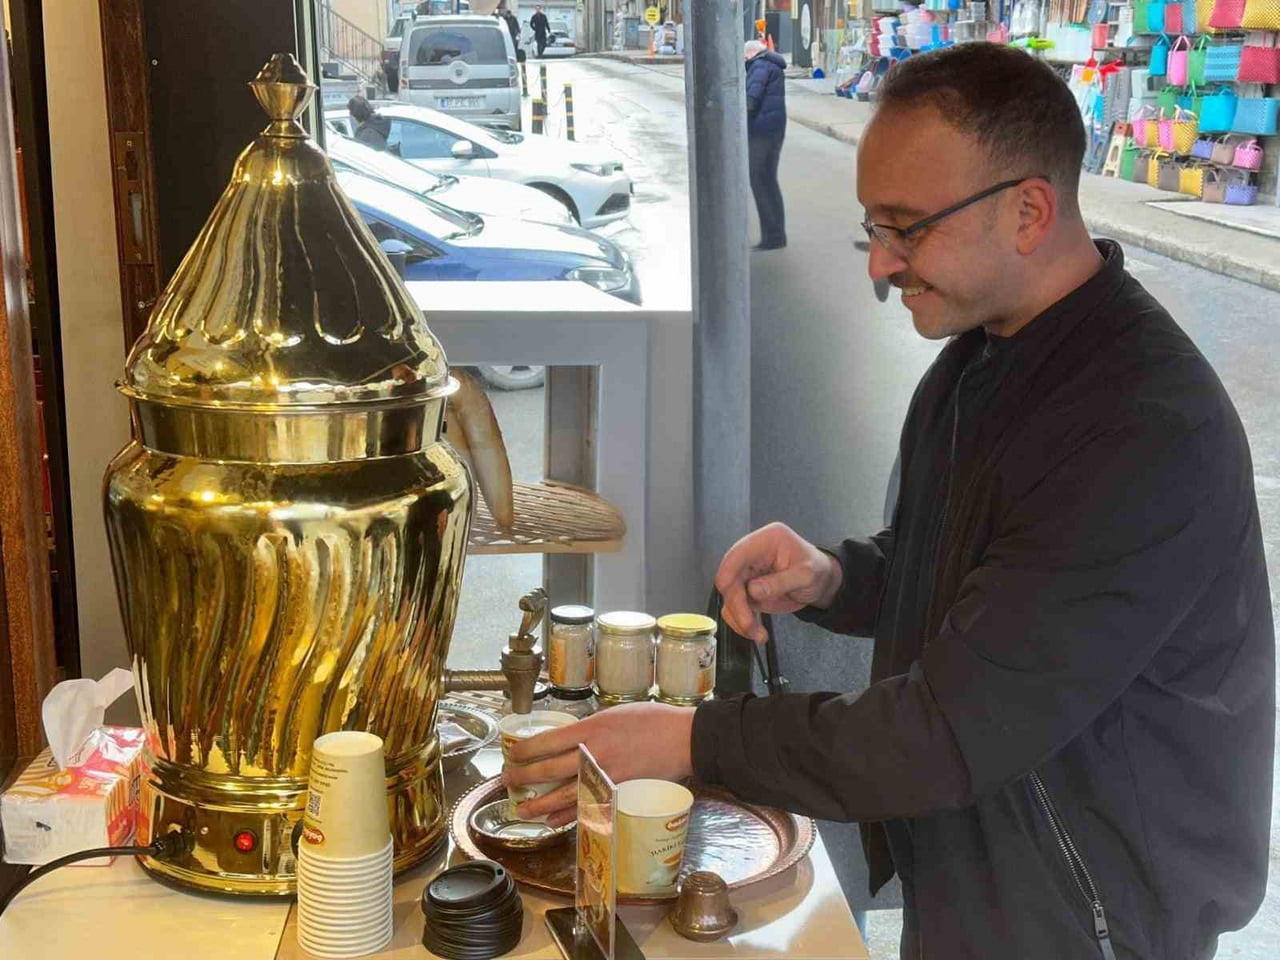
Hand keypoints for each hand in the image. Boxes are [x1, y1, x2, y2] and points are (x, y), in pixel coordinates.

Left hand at [502, 702, 694, 826]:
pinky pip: (587, 808)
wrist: (685, 739)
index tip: (512, 755)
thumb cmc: (654, 721)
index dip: (525, 750)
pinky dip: (567, 816)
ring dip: (539, 804)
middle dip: (523, 777)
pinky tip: (553, 820)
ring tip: (522, 809)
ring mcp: (607, 777)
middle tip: (507, 780)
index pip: (548, 741)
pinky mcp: (619, 793)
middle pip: (549, 769)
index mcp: (593, 729)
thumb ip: (592, 728)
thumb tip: (571, 739)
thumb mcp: (616, 713)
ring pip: (564, 794)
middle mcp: (595, 753)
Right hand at [714, 522, 841, 642]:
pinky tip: (757, 633)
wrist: (822, 581)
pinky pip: (736, 608)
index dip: (729, 577)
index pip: (736, 556)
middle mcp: (751, 555)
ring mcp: (748, 574)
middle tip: (750, 625)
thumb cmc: (817, 570)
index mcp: (765, 541)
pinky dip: (743, 623)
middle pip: (729, 580)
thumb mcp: (807, 575)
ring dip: (739, 618)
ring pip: (730, 597)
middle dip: (737, 606)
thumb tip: (753, 591)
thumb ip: (781, 582)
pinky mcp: (748, 591)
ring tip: (758, 634)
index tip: (733, 600)